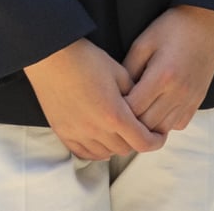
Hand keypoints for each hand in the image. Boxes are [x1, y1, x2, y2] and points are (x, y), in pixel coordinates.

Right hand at [23, 38, 167, 160]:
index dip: (156, 141)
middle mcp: (95, 129)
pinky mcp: (62, 132)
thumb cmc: (89, 61)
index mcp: (114, 114)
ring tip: (123, 134)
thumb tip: (143, 106)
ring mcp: (76, 133)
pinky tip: (103, 141)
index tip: (160, 135)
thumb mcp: (120, 73)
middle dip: (138, 141)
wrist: (53, 58)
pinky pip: (82, 152)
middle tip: (143, 130)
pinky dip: (96, 151)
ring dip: (117, 146)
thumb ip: (135, 93)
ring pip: (104, 153)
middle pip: (124, 149)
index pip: (142, 142)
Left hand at [123, 5, 213, 132]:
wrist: (209, 19)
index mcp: (162, 76)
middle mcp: (178, 92)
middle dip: (129, 123)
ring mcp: (191, 98)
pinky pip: (178, 124)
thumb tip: (116, 96)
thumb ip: (127, 71)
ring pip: (163, 130)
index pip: (132, 110)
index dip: (116, 111)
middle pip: (146, 125)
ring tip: (136, 115)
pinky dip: (165, 123)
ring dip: (147, 126)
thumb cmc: (172, 28)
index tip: (108, 104)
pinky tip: (157, 110)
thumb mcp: (143, 43)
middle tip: (117, 114)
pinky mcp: (199, 99)